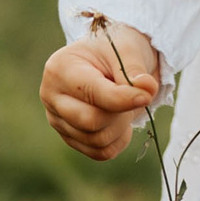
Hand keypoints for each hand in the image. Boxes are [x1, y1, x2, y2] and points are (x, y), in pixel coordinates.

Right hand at [42, 17, 160, 160]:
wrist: (111, 58)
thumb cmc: (116, 48)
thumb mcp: (127, 48)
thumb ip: (135, 70)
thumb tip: (146, 90)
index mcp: (60, 68)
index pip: (92, 94)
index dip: (123, 98)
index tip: (148, 94)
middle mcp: (51, 96)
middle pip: (91, 122)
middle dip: (121, 112)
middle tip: (137, 96)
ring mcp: (58, 119)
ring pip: (97, 141)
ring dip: (122, 126)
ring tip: (127, 104)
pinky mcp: (70, 137)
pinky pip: (100, 152)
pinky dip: (119, 140)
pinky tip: (122, 120)